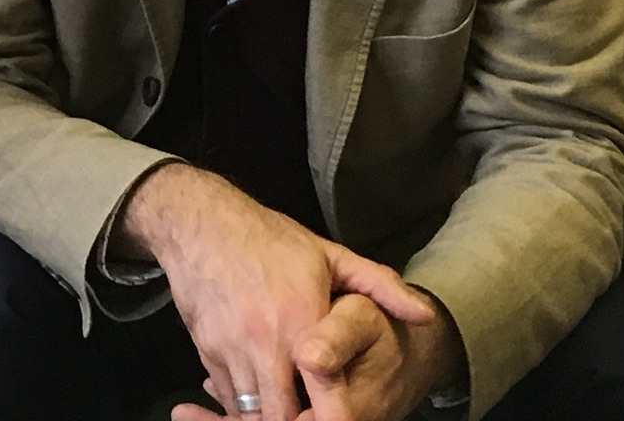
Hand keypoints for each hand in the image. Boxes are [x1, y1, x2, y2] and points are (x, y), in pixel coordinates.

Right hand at [114, 165, 435, 420]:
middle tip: (311, 415)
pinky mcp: (206, 348)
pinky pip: (227, 392)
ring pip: (250, 410)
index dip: (329, 417)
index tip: (336, 414)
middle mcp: (265, 342)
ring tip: (288, 408)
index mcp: (303, 322)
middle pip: (281, 415)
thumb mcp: (328, 254)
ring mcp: (231, 348)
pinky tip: (259, 394)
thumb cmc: (265, 237)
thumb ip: (381, 286)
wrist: (197, 221)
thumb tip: (425, 314)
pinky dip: (242, 402)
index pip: (321, 398)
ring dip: (269, 414)